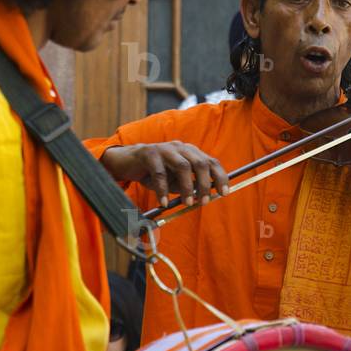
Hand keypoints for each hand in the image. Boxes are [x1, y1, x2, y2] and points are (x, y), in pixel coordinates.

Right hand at [101, 142, 228, 207]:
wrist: (126, 163)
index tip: (224, 193)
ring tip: (187, 203)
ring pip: (183, 166)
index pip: (211, 162)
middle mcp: (180, 147)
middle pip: (200, 163)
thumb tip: (203, 197)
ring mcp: (165, 148)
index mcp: (190, 153)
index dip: (220, 177)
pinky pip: (159, 172)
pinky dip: (163, 189)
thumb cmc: (153, 173)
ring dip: (187, 187)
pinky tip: (163, 202)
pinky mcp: (149, 152)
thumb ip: (188, 186)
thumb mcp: (174, 181)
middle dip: (205, 184)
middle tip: (204, 202)